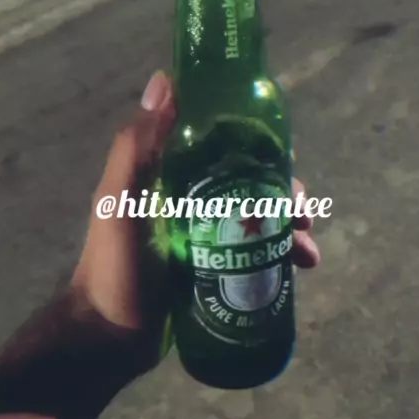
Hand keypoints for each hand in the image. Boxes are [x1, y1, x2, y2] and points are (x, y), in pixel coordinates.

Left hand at [72, 71, 319, 338]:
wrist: (110, 338)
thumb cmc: (114, 266)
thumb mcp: (120, 201)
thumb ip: (137, 146)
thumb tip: (165, 80)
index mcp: (170, 178)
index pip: (222, 148)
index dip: (257, 146)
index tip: (284, 153)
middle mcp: (192, 203)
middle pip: (251, 187)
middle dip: (285, 195)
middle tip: (304, 214)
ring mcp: (207, 240)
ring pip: (262, 223)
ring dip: (292, 229)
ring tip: (307, 254)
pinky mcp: (218, 273)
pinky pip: (259, 256)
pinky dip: (284, 257)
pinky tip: (302, 270)